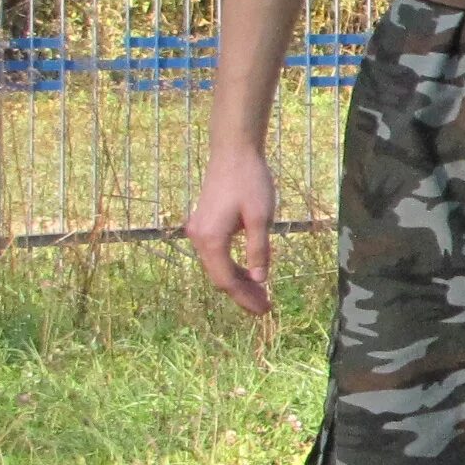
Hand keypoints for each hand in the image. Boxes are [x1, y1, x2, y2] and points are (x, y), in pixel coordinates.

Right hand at [187, 148, 279, 316]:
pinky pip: (217, 254)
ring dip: (238, 281)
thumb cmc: (250, 181)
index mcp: (210, 239)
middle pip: (220, 276)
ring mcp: (199, 230)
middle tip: (266, 308)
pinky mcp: (204, 223)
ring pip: (218, 266)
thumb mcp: (261, 217)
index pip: (226, 280)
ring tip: (262, 294)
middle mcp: (198, 237)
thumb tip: (260, 280)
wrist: (233, 152)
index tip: (265, 311)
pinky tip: (251, 272)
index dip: (245, 298)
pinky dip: (233, 266)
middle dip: (242, 294)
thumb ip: (259, 249)